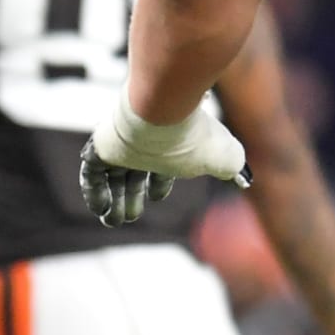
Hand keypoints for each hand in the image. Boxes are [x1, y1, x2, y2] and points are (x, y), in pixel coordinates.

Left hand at [81, 92, 251, 226]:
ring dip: (114, 200)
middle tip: (129, 218)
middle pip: (133, 173)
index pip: (160, 166)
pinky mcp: (102, 146)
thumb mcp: (222, 156)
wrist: (163, 113)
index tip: (158, 199)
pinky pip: (91, 171)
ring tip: (113, 221)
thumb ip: (231, 167)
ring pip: (112, 175)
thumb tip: (244, 178)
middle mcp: (143, 144)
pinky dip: (94, 192)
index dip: (159, 184)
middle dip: (132, 198)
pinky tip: (100, 209)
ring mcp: (121, 144)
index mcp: (169, 145)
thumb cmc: (195, 136)